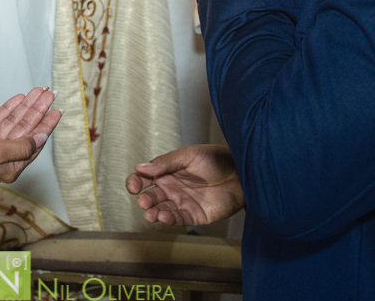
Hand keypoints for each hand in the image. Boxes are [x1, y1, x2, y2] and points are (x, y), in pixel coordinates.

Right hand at [0, 87, 62, 183]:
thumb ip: (22, 146)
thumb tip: (41, 138)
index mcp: (9, 169)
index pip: (34, 143)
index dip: (47, 125)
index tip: (58, 109)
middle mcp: (2, 160)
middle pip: (26, 131)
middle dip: (38, 111)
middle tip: (50, 94)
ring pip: (13, 124)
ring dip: (25, 107)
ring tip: (38, 91)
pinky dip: (8, 110)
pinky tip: (19, 99)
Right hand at [125, 144, 243, 225]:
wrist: (241, 172)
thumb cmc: (216, 159)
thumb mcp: (188, 155)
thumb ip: (165, 162)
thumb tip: (140, 167)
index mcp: (167, 171)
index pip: (144, 178)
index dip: (135, 182)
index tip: (133, 186)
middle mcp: (172, 188)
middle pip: (151, 196)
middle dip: (145, 200)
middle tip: (144, 201)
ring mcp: (182, 202)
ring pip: (162, 210)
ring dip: (154, 213)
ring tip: (151, 213)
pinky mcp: (194, 215)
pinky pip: (178, 219)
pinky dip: (169, 220)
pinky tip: (164, 217)